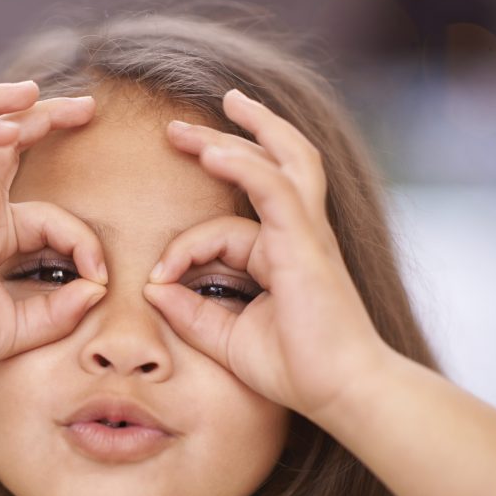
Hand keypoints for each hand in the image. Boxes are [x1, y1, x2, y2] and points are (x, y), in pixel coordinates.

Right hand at [0, 81, 106, 383]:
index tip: (99, 280)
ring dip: (0, 100)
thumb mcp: (23, 325)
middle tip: (87, 106)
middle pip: (9, 142)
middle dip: (48, 117)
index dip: (84, 242)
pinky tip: (8, 128)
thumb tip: (99, 287)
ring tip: (31, 88)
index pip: (51, 215)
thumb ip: (63, 309)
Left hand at [142, 89, 392, 420]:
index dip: (183, 250)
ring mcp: (305, 234)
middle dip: (224, 140)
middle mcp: (296, 235)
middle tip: (180, 127)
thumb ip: (191, 312)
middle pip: (268, 166)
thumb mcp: (227, 337)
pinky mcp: (305, 243)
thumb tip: (153, 288)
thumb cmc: (295, 369)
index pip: (223, 229)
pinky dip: (244, 166)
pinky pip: (274, 189)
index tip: (158, 280)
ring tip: (219, 103)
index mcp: (279, 254)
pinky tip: (213, 151)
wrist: (341, 392)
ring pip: (282, 161)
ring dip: (247, 130)